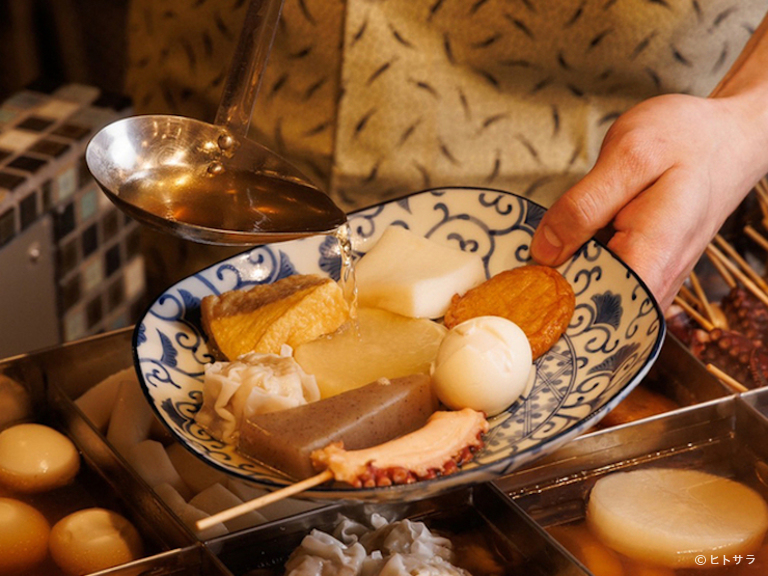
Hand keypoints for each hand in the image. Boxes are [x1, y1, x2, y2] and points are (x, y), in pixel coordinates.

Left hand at [530, 93, 767, 309]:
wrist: (727, 138)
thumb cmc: (686, 139)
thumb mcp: (628, 155)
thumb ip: (583, 205)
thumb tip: (544, 251)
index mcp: (651, 259)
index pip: (593, 309)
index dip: (550, 307)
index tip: (515, 296)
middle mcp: (655, 281)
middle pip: (589, 309)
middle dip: (548, 297)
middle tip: (511, 280)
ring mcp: (651, 280)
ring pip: (593, 297)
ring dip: (560, 283)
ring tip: (531, 265)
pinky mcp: (644, 270)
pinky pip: (603, 282)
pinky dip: (578, 269)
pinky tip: (559, 252)